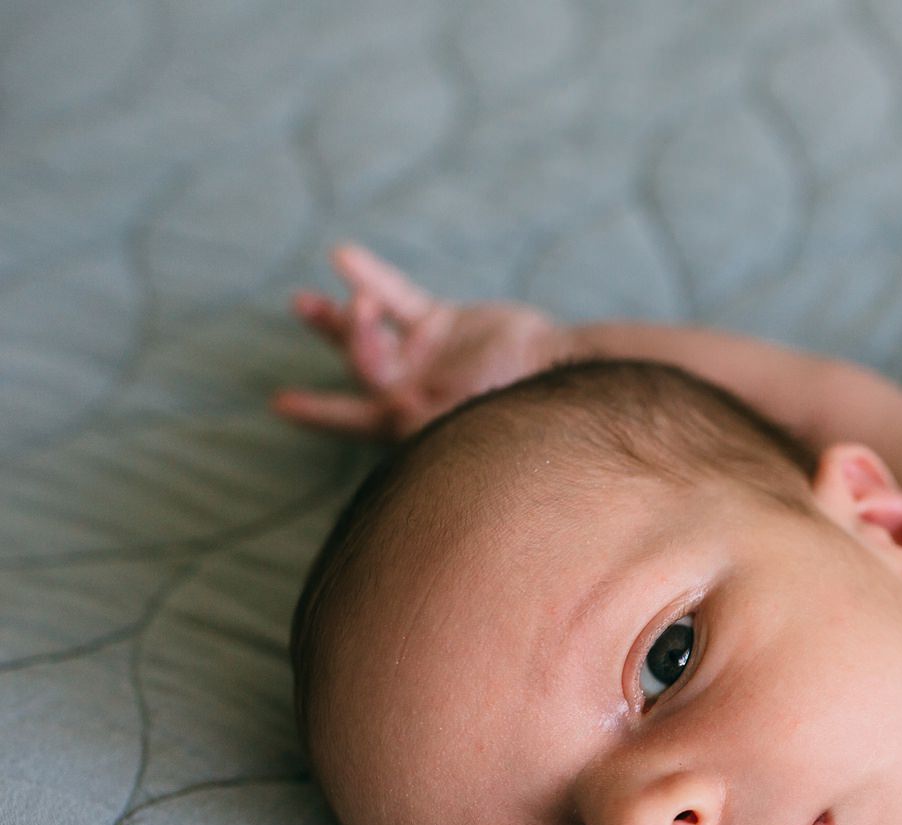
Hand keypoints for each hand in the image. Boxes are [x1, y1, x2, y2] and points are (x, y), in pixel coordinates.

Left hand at [273, 242, 569, 440]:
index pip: (355, 420)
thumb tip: (353, 367)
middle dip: (334, 337)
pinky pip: (398, 296)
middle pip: (359, 364)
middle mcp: (414, 390)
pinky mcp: (444, 322)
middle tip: (303, 306)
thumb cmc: (506, 413)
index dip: (318, 413)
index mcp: (411, 424)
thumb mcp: (442, 422)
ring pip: (372, 326)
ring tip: (305, 297)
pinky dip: (372, 278)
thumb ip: (397, 402)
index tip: (281, 404)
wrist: (555, 378)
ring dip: (339, 312)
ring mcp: (429, 354)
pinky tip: (344, 258)